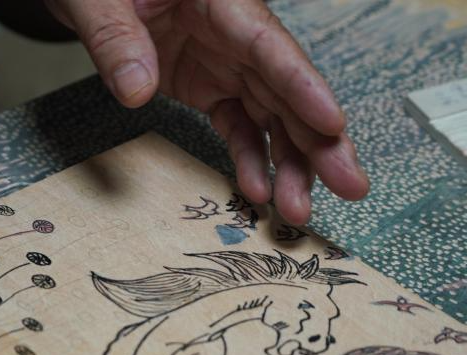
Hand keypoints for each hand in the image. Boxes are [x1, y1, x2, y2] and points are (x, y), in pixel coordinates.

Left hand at [46, 0, 368, 224]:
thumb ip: (115, 40)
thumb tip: (136, 91)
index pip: (268, 43)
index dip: (302, 85)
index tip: (332, 123)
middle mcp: (235, 31)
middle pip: (287, 86)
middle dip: (320, 139)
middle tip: (351, 184)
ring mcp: (227, 61)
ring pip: (273, 114)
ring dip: (291, 164)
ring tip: (299, 211)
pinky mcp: (213, 87)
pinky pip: (239, 126)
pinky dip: (249, 159)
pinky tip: (258, 191)